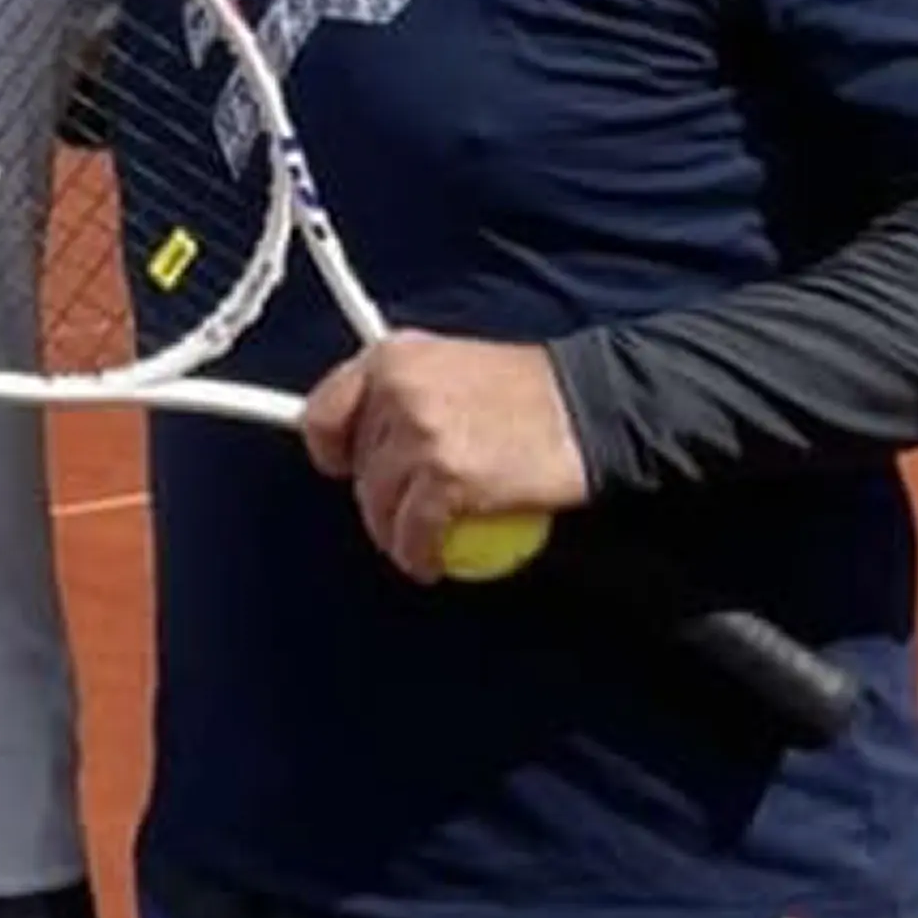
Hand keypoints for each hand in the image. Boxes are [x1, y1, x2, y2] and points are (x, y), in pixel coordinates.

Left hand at [303, 333, 592, 585]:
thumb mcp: (455, 365)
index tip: (342, 467)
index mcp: (394, 356)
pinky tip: (430, 561)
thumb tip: (370, 433)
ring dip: (391, 533)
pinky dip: (418, 555)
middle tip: (400, 509)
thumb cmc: (533, 391)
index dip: (329, 448)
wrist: (593, 407)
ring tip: (411, 542)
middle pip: (357, 466)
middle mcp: (398, 390)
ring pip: (377, 504)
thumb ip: (409, 390)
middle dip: (375, 496)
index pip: (324, 409)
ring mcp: (420, 434)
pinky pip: (412, 533)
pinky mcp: (446, 479)